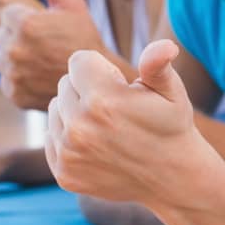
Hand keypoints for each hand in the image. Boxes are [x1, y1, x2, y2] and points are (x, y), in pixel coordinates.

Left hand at [0, 0, 106, 108]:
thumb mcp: (72, 6)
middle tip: (47, 46)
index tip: (46, 28)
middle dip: (19, 38)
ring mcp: (13, 73)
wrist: (100, 80)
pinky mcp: (13, 92)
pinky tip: (41, 76)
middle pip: (2, 37)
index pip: (7, 15)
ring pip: (2, 59)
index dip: (26, 19)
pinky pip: (7, 80)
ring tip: (44, 61)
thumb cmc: (86, 39)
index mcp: (25, 24)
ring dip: (18, 59)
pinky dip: (20, 79)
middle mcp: (14, 49)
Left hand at [46, 40, 207, 206]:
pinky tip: (97, 146)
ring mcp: (69, 153)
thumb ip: (158, 64)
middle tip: (116, 109)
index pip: (78, 61)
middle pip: (65, 84)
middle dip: (87, 90)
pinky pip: (51, 138)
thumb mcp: (172, 92)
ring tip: (106, 127)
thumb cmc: (172, 127)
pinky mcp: (64, 172)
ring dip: (75, 113)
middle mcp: (80, 127)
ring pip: (56, 110)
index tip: (120, 86)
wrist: (174, 179)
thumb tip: (165, 45)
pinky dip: (68, 139)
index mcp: (104, 99)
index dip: (102, 69)